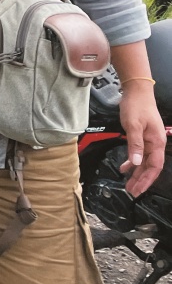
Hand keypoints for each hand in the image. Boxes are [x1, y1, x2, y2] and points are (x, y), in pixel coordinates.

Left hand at [118, 80, 166, 196]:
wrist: (136, 91)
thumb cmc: (136, 106)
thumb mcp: (133, 126)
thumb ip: (135, 144)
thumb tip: (136, 163)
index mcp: (157, 142)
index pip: (154, 166)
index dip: (147, 179)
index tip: (138, 189)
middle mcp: (155, 143)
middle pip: (150, 167)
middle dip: (141, 180)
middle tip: (131, 192)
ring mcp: (149, 140)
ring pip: (144, 162)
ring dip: (136, 173)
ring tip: (128, 184)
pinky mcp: (142, 137)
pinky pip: (139, 154)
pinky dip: (132, 162)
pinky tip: (125, 168)